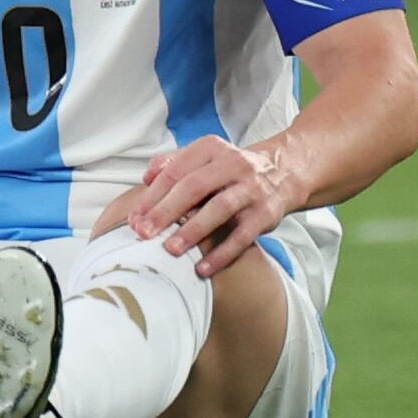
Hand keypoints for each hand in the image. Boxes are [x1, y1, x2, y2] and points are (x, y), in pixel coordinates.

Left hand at [129, 135, 297, 277]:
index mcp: (211, 149)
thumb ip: (173, 163)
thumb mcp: (205, 157)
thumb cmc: (232, 169)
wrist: (283, 171)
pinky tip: (202, 268)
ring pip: (219, 208)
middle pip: (193, 187)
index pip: (175, 171)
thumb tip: (147, 178)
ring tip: (170, 249)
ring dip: (193, 230)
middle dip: (165, 211)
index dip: (152, 196)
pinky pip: (242, 235)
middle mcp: (232, 164)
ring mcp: (251, 189)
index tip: (134, 218)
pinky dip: (222, 253)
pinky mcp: (266, 213)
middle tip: (144, 233)